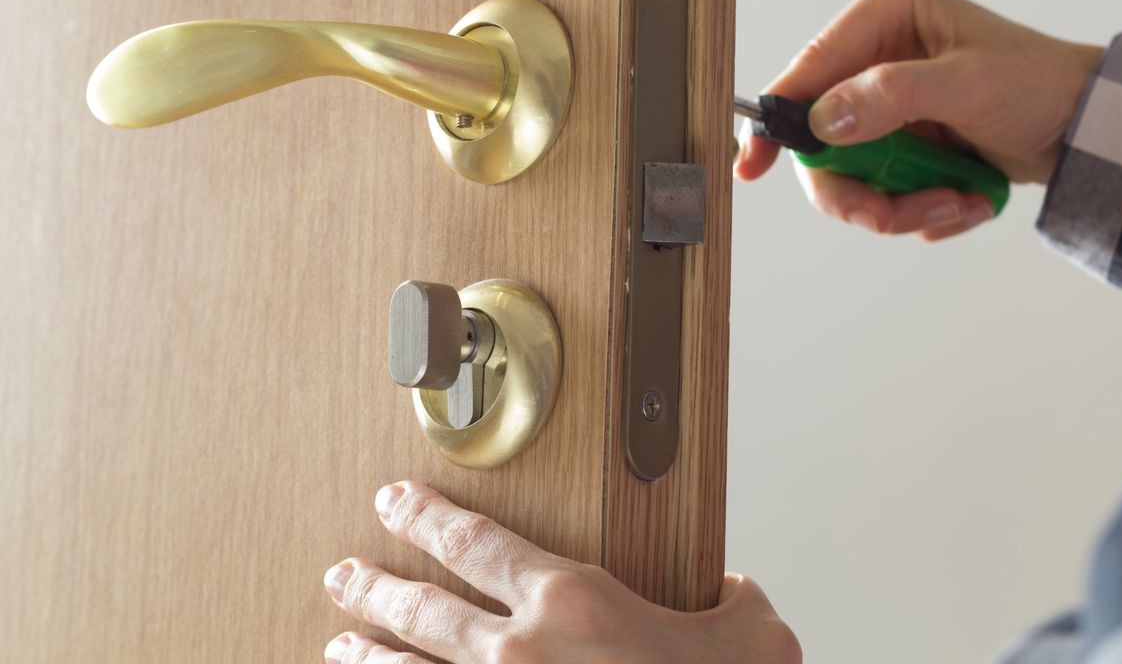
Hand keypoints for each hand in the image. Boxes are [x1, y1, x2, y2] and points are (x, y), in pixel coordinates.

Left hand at [322, 481, 801, 662]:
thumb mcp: (751, 636)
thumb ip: (730, 601)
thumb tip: (731, 594)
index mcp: (572, 603)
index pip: (473, 540)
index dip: (424, 516)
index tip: (394, 502)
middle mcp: (518, 654)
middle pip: (421, 607)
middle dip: (374, 586)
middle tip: (344, 574)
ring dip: (366, 655)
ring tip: (341, 642)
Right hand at [735, 0, 1103, 240]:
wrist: (1085, 128)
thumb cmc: (1040, 86)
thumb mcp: (968, 85)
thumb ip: (890, 97)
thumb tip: (821, 122)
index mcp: (886, 11)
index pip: (809, 68)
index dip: (777, 121)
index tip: (753, 166)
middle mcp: (875, 53)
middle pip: (821, 138)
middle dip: (860, 189)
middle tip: (893, 217)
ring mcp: (884, 103)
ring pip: (848, 175)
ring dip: (897, 206)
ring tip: (952, 206)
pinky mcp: (898, 141)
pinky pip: (879, 191)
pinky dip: (918, 210)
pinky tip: (962, 199)